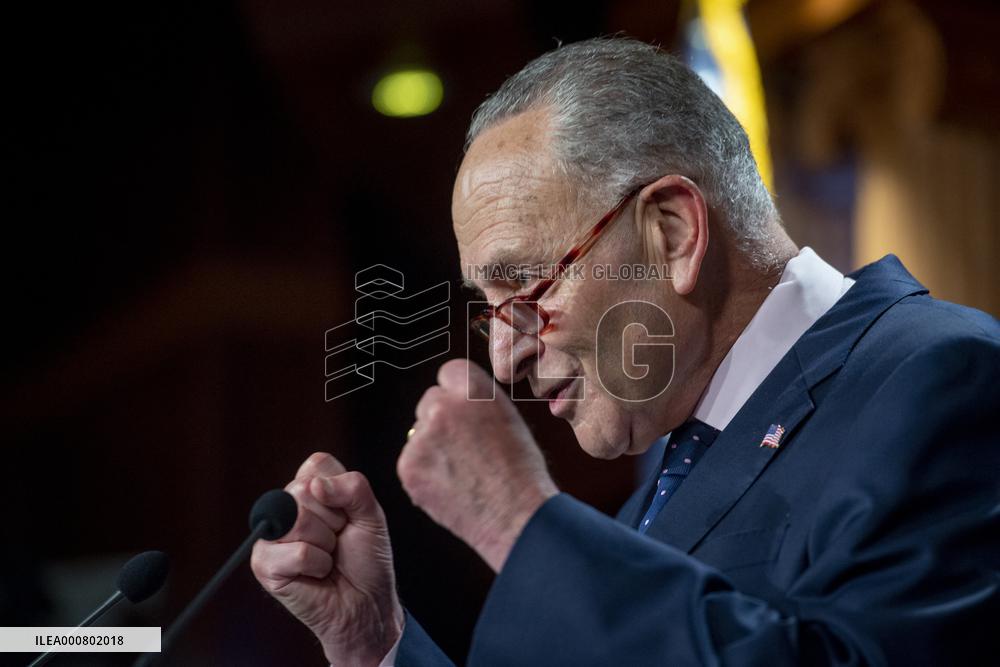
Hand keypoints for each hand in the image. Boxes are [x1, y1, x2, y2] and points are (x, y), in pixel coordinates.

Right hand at [251, 453, 403, 666]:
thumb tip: (315, 486)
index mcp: (308, 489)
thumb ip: (352, 488)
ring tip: (328, 557)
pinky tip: (317, 574)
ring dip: (326, 544)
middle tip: (338, 540)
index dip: (340, 491)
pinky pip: (297, 553)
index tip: (347, 515)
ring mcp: (270, 536)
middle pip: (302, 490)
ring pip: (298, 521)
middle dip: (334, 520)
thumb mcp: (371, 514)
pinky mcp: (263, 564)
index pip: (316, 465)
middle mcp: (285, 508)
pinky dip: (317, 565)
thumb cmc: (366, 558)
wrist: (366, 602)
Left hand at [398, 359, 558, 571]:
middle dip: (441, 420)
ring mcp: (423, 437)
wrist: (516, 516)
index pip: (449, 373)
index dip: (456, 393)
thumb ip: (478, 403)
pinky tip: (450, 486)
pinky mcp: (409, 465)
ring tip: (462, 472)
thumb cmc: (521, 473)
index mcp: (474, 390)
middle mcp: (444, 407)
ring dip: (432, 447)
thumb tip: (460, 402)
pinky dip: (425, 473)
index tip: (460, 408)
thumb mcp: (509, 419)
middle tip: (463, 447)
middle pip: (430, 401)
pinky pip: (411, 461)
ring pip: (419, 433)